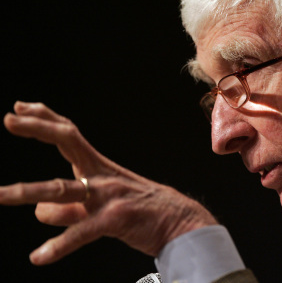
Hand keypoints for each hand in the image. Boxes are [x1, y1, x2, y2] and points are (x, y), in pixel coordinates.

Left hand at [1, 102, 216, 264]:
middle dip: (38, 128)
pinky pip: (81, 233)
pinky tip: (39, 257)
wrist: (180, 223)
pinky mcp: (115, 220)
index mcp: (99, 168)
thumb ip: (68, 208)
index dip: (45, 120)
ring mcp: (108, 195)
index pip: (70, 135)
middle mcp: (101, 175)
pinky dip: (59, 246)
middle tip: (9, 120)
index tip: (19, 110)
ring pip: (63, 189)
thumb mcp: (103, 204)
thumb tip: (38, 211)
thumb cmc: (143, 211)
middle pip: (68, 143)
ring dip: (27, 192)